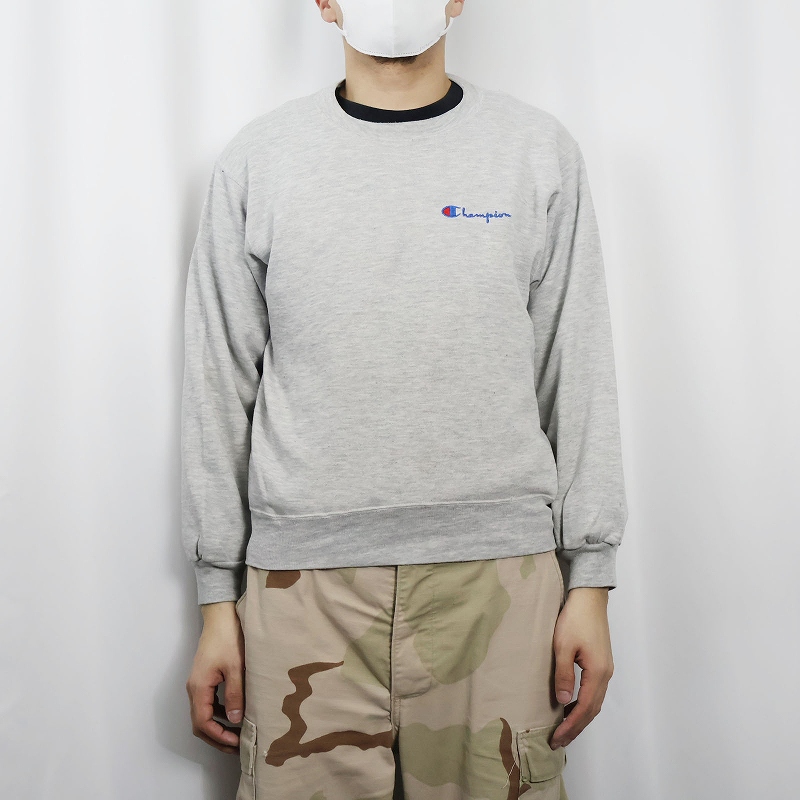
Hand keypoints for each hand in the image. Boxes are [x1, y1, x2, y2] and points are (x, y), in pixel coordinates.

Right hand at [186, 601, 245, 752]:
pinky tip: (235, 714)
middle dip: (217, 738)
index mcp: (199, 687)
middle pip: (200, 723)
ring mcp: (198, 683)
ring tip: (238, 735)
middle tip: (238, 746)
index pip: (202, 723)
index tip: (236, 742)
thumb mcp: (236, 667)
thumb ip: (235, 694)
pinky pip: (209, 703)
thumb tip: (235, 720)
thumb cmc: (228, 637)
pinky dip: (220, 714)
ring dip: (218, 727)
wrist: (221, 616)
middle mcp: (194, 688)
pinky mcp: (205, 678)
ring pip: (204, 714)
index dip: (218, 737)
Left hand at [549, 587, 613, 748]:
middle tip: (558, 741)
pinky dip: (584, 704)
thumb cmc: (575, 619)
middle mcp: (606, 674)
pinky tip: (571, 705)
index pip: (585, 708)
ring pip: (595, 702)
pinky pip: (594, 691)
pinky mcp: (601, 662)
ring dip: (580, 717)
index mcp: (598, 673)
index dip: (571, 726)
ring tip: (563, 729)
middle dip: (576, 727)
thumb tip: (563, 702)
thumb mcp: (563, 646)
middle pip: (593, 710)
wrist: (589, 598)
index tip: (557, 738)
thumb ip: (564, 674)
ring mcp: (605, 668)